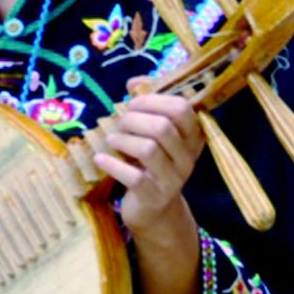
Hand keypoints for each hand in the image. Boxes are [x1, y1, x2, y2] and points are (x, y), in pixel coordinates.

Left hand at [97, 86, 205, 242]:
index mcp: (192, 136)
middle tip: (121, 123)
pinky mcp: (154, 197)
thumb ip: (150, 105)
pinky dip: (113, 164)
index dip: (154, 99)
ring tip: (112, 140)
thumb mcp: (156, 134)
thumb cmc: (152, 163)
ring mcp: (173, 179)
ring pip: (148, 149)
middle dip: (135, 119)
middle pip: (163, 127)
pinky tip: (101, 159)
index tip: (133, 102)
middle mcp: (188, 157)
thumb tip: (134, 83)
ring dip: (123, 139)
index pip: (182, 108)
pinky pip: (133, 177)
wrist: (154, 210)